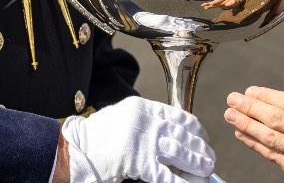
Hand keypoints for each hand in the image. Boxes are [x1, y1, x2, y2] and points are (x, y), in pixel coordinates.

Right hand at [60, 96, 215, 182]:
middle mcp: (145, 120)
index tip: (204, 139)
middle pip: (184, 134)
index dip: (197, 130)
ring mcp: (141, 140)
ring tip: (206, 172)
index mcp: (142, 108)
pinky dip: (181, 182)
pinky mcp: (136, 161)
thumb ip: (147, 121)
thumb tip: (172, 134)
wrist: (74, 150)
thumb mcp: (124, 117)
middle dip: (201, 149)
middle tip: (209, 159)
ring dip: (197, 165)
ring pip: (180, 153)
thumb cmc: (97, 138)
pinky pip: (166, 175)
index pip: (179, 117)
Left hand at [225, 87, 283, 182]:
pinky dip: (253, 143)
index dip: (266, 96)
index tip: (250, 91)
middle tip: (232, 99)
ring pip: (269, 137)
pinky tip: (242, 133)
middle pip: (276, 119)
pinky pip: (271, 155)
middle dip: (250, 108)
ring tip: (230, 115)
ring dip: (246, 125)